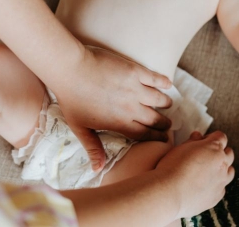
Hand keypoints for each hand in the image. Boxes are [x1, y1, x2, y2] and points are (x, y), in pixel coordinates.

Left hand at [54, 46, 172, 170]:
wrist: (70, 70)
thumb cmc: (71, 99)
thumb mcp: (80, 127)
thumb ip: (93, 147)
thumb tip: (98, 169)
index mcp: (120, 123)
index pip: (144, 134)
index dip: (156, 137)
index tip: (164, 139)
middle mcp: (132, 108)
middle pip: (155, 119)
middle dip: (164, 123)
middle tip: (167, 124)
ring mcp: (135, 88)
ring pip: (159, 99)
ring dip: (165, 103)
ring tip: (168, 103)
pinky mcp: (135, 71)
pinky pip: (155, 78)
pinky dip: (164, 82)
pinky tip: (168, 84)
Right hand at [156, 131, 234, 218]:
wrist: (169, 193)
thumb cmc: (172, 167)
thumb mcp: (180, 147)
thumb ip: (193, 140)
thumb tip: (198, 136)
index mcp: (213, 148)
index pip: (221, 137)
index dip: (211, 137)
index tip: (203, 141)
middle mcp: (222, 163)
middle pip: (229, 153)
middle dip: (219, 151)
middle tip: (205, 155)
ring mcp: (221, 181)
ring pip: (230, 170)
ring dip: (222, 168)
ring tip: (207, 170)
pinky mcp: (218, 195)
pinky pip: (222, 187)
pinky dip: (216, 183)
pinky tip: (203, 184)